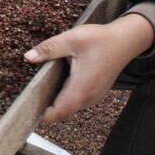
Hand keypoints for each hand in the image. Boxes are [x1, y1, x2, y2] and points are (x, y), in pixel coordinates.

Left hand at [24, 14, 154, 123]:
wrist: (126, 40)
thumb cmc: (101, 39)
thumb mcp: (71, 39)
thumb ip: (49, 48)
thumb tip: (28, 57)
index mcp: (82, 86)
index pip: (60, 112)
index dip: (45, 115)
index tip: (30, 108)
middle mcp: (89, 96)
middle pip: (64, 113)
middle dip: (47, 108)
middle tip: (31, 96)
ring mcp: (95, 96)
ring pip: (72, 108)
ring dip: (58, 103)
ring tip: (42, 90)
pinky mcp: (97, 92)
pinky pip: (79, 102)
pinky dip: (67, 98)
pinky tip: (59, 84)